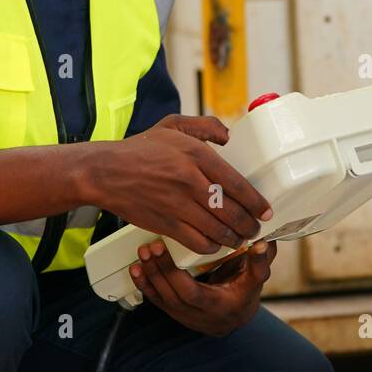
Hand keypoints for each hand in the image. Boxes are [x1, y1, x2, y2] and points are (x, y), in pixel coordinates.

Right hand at [81, 113, 271, 255]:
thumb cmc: (140, 149)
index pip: (237, 183)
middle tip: (256, 228)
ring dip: (234, 238)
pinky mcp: (165, 223)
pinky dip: (212, 247)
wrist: (105, 172)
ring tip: (241, 239)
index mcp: (196, 155)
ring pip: (217, 230)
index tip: (266, 210)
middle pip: (231, 211)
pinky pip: (197, 242)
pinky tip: (216, 244)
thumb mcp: (173, 125)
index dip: (256, 201)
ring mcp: (177, 205)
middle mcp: (190, 180)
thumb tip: (229, 136)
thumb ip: (205, 126)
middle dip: (249, 224)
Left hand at [129, 237, 276, 335]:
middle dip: (160, 269)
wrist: (234, 316)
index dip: (176, 275)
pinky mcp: (174, 310)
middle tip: (152, 246)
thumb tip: (263, 243)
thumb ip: (260, 262)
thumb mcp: (256, 280)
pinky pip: (156, 300)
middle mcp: (198, 314)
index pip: (192, 293)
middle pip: (172, 294)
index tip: (168, 250)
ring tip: (143, 252)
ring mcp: (184, 314)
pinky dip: (144, 284)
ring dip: (150, 274)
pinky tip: (136, 268)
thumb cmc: (244, 293)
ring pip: (162, 297)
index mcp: (218, 306)